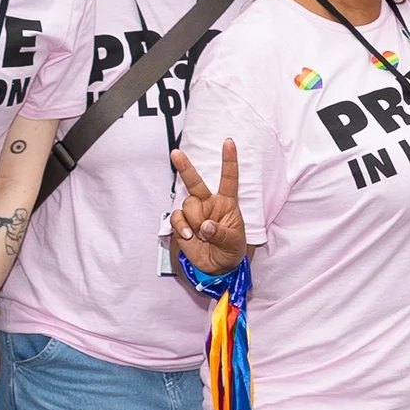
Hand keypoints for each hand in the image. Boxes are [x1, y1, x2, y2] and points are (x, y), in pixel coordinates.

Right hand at [169, 140, 247, 273]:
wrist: (217, 267)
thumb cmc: (231, 250)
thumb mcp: (233, 242)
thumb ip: (220, 233)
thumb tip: (205, 226)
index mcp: (227, 203)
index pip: (229, 178)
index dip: (229, 160)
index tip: (228, 142)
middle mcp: (209, 203)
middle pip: (195, 182)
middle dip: (184, 167)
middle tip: (176, 154)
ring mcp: (194, 213)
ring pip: (188, 204)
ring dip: (194, 220)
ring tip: (201, 233)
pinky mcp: (182, 224)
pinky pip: (177, 218)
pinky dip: (181, 227)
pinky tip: (189, 236)